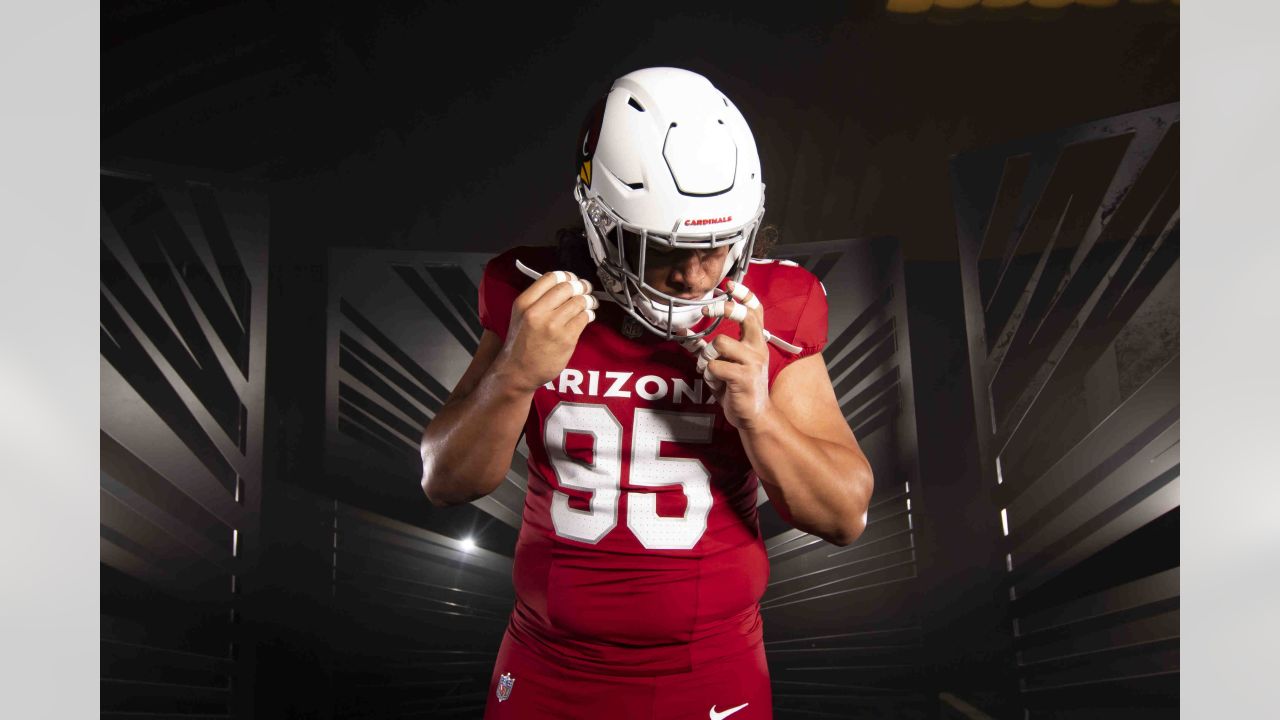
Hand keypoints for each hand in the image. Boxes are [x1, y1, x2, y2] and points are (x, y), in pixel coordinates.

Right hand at [496, 270, 597, 392]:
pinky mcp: (566, 338)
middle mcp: (537, 312)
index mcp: (524, 303)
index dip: (566, 276)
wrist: (518, 371)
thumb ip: (538, 299)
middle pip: (568, 287)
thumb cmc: (520, 344)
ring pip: (579, 301)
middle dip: (580, 286)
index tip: (572, 279)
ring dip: (588, 301)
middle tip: (584, 290)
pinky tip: (586, 317)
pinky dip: (588, 315)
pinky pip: (584, 318)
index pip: (551, 277)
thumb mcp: (520, 315)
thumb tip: (564, 284)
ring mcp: (553, 325)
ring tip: (588, 304)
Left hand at [698, 280, 771, 429]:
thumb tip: (685, 332)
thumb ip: (709, 346)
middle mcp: (758, 347)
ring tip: (710, 368)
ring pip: (719, 342)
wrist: (754, 415)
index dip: (744, 294)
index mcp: (755, 341)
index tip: (729, 284)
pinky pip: (714, 366)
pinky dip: (708, 373)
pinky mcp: (743, 377)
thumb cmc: (738, 387)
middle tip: (706, 308)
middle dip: (724, 308)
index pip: (756, 310)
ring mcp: (752, 362)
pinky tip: (715, 381)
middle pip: (744, 316)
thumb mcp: (726, 363)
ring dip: (707, 356)